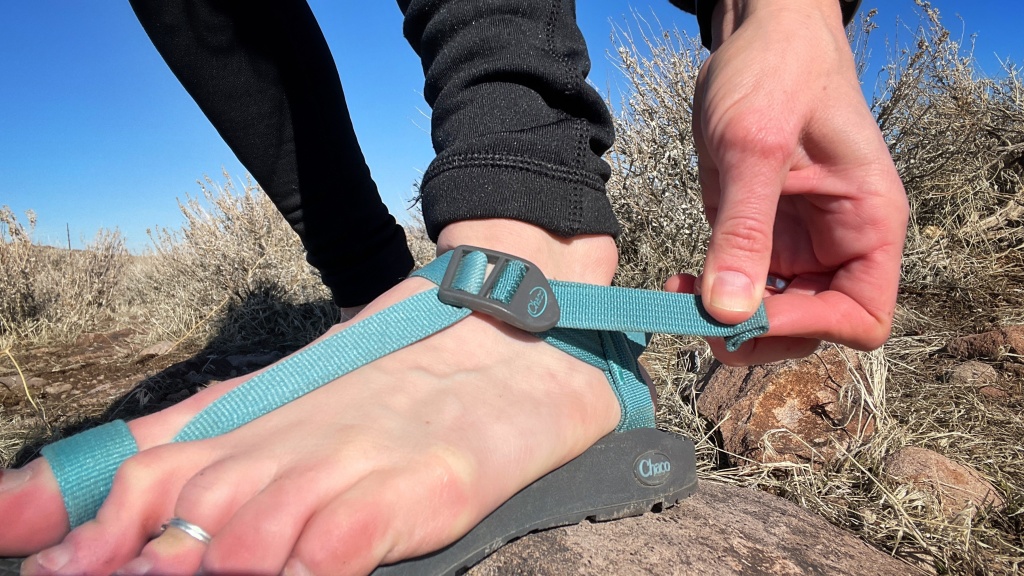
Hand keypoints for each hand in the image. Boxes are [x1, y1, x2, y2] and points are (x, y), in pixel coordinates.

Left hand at [665, 0, 908, 364]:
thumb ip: (744, 230)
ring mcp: (797, 245)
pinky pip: (741, 290)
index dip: (809, 328)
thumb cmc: (778, 73)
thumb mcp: (755, 148)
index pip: (862, 317)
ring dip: (729, 322)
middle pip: (814, 329)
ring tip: (681, 295)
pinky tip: (680, 281)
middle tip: (699, 315)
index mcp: (867, 225)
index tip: (749, 313)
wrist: (759, 36)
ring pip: (774, 318)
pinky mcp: (758, 237)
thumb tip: (729, 311)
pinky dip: (711, 298)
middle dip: (759, 333)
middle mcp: (838, 245)